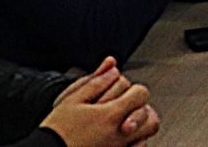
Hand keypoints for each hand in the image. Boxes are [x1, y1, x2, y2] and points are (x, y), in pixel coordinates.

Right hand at [42, 57, 161, 145]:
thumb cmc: (57, 129)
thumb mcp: (72, 100)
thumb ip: (96, 82)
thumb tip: (113, 67)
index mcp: (110, 115)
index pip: (141, 94)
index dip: (134, 89)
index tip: (123, 92)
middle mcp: (119, 134)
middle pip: (150, 117)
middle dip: (141, 108)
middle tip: (128, 107)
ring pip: (146, 135)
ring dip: (142, 126)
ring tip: (127, 121)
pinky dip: (136, 142)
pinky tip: (123, 136)